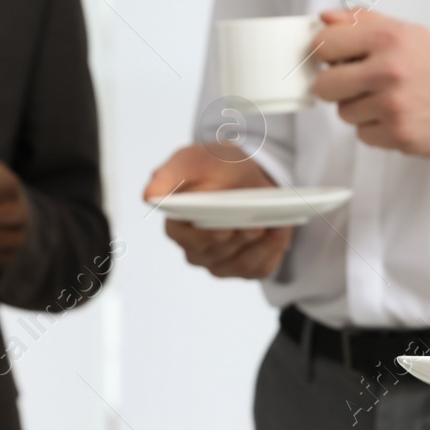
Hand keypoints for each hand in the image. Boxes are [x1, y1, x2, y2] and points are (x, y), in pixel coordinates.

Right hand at [144, 143, 290, 278]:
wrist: (244, 174)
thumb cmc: (212, 167)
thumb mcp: (190, 161)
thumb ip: (168, 175)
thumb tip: (149, 195)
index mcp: (177, 226)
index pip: (187, 239)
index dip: (206, 237)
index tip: (225, 228)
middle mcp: (196, 249)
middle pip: (215, 255)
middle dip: (237, 241)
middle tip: (255, 226)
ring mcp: (220, 261)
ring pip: (238, 265)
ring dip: (257, 248)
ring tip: (272, 228)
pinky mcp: (245, 266)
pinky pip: (258, 268)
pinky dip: (271, 252)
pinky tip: (280, 234)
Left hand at [312, 9, 429, 157]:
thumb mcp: (404, 31)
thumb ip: (362, 21)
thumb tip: (323, 18)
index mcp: (387, 38)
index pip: (324, 44)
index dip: (325, 52)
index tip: (334, 58)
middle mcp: (389, 70)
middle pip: (324, 86)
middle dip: (334, 86)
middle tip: (354, 83)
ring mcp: (393, 105)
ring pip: (343, 113)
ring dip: (359, 108)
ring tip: (386, 99)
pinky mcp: (398, 134)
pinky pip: (362, 135)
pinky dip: (375, 129)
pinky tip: (395, 117)